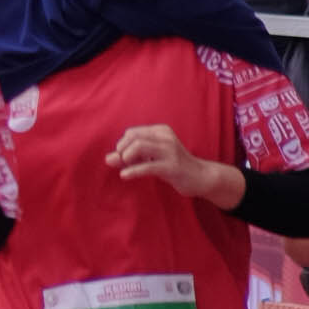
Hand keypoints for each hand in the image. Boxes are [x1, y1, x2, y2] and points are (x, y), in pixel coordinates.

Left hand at [108, 122, 233, 202]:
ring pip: (139, 147)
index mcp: (160, 131)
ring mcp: (170, 151)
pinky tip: (125, 175)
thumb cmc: (172, 167)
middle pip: (133, 138)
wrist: (200, 177)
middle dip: (122, 151)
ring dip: (126, 159)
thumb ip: (129, 158)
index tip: (124, 159)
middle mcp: (166, 137)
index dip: (122, 146)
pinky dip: (133, 171)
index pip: (131, 133)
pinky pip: (147, 166)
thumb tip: (107, 159)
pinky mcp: (172, 166)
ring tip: (125, 168)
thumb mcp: (150, 160)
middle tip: (124, 164)